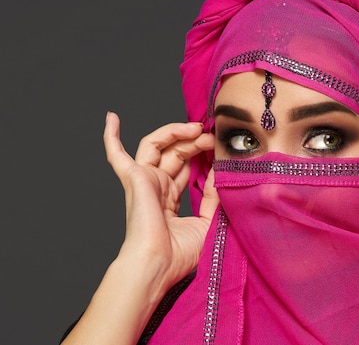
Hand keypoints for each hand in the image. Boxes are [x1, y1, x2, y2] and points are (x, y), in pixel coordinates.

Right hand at [103, 112, 218, 292]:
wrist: (158, 264)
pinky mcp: (134, 178)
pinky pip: (117, 155)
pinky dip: (112, 136)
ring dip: (176, 132)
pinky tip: (112, 118)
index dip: (202, 154)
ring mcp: (143, 181)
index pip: (186, 167)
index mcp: (169, 199)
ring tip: (196, 128)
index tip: (220, 146)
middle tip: (212, 136)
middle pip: (176, 152)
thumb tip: (222, 170)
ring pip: (157, 145)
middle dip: (195, 141)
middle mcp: (155, 187)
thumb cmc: (180, 254)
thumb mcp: (208, 221)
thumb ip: (214, 196)